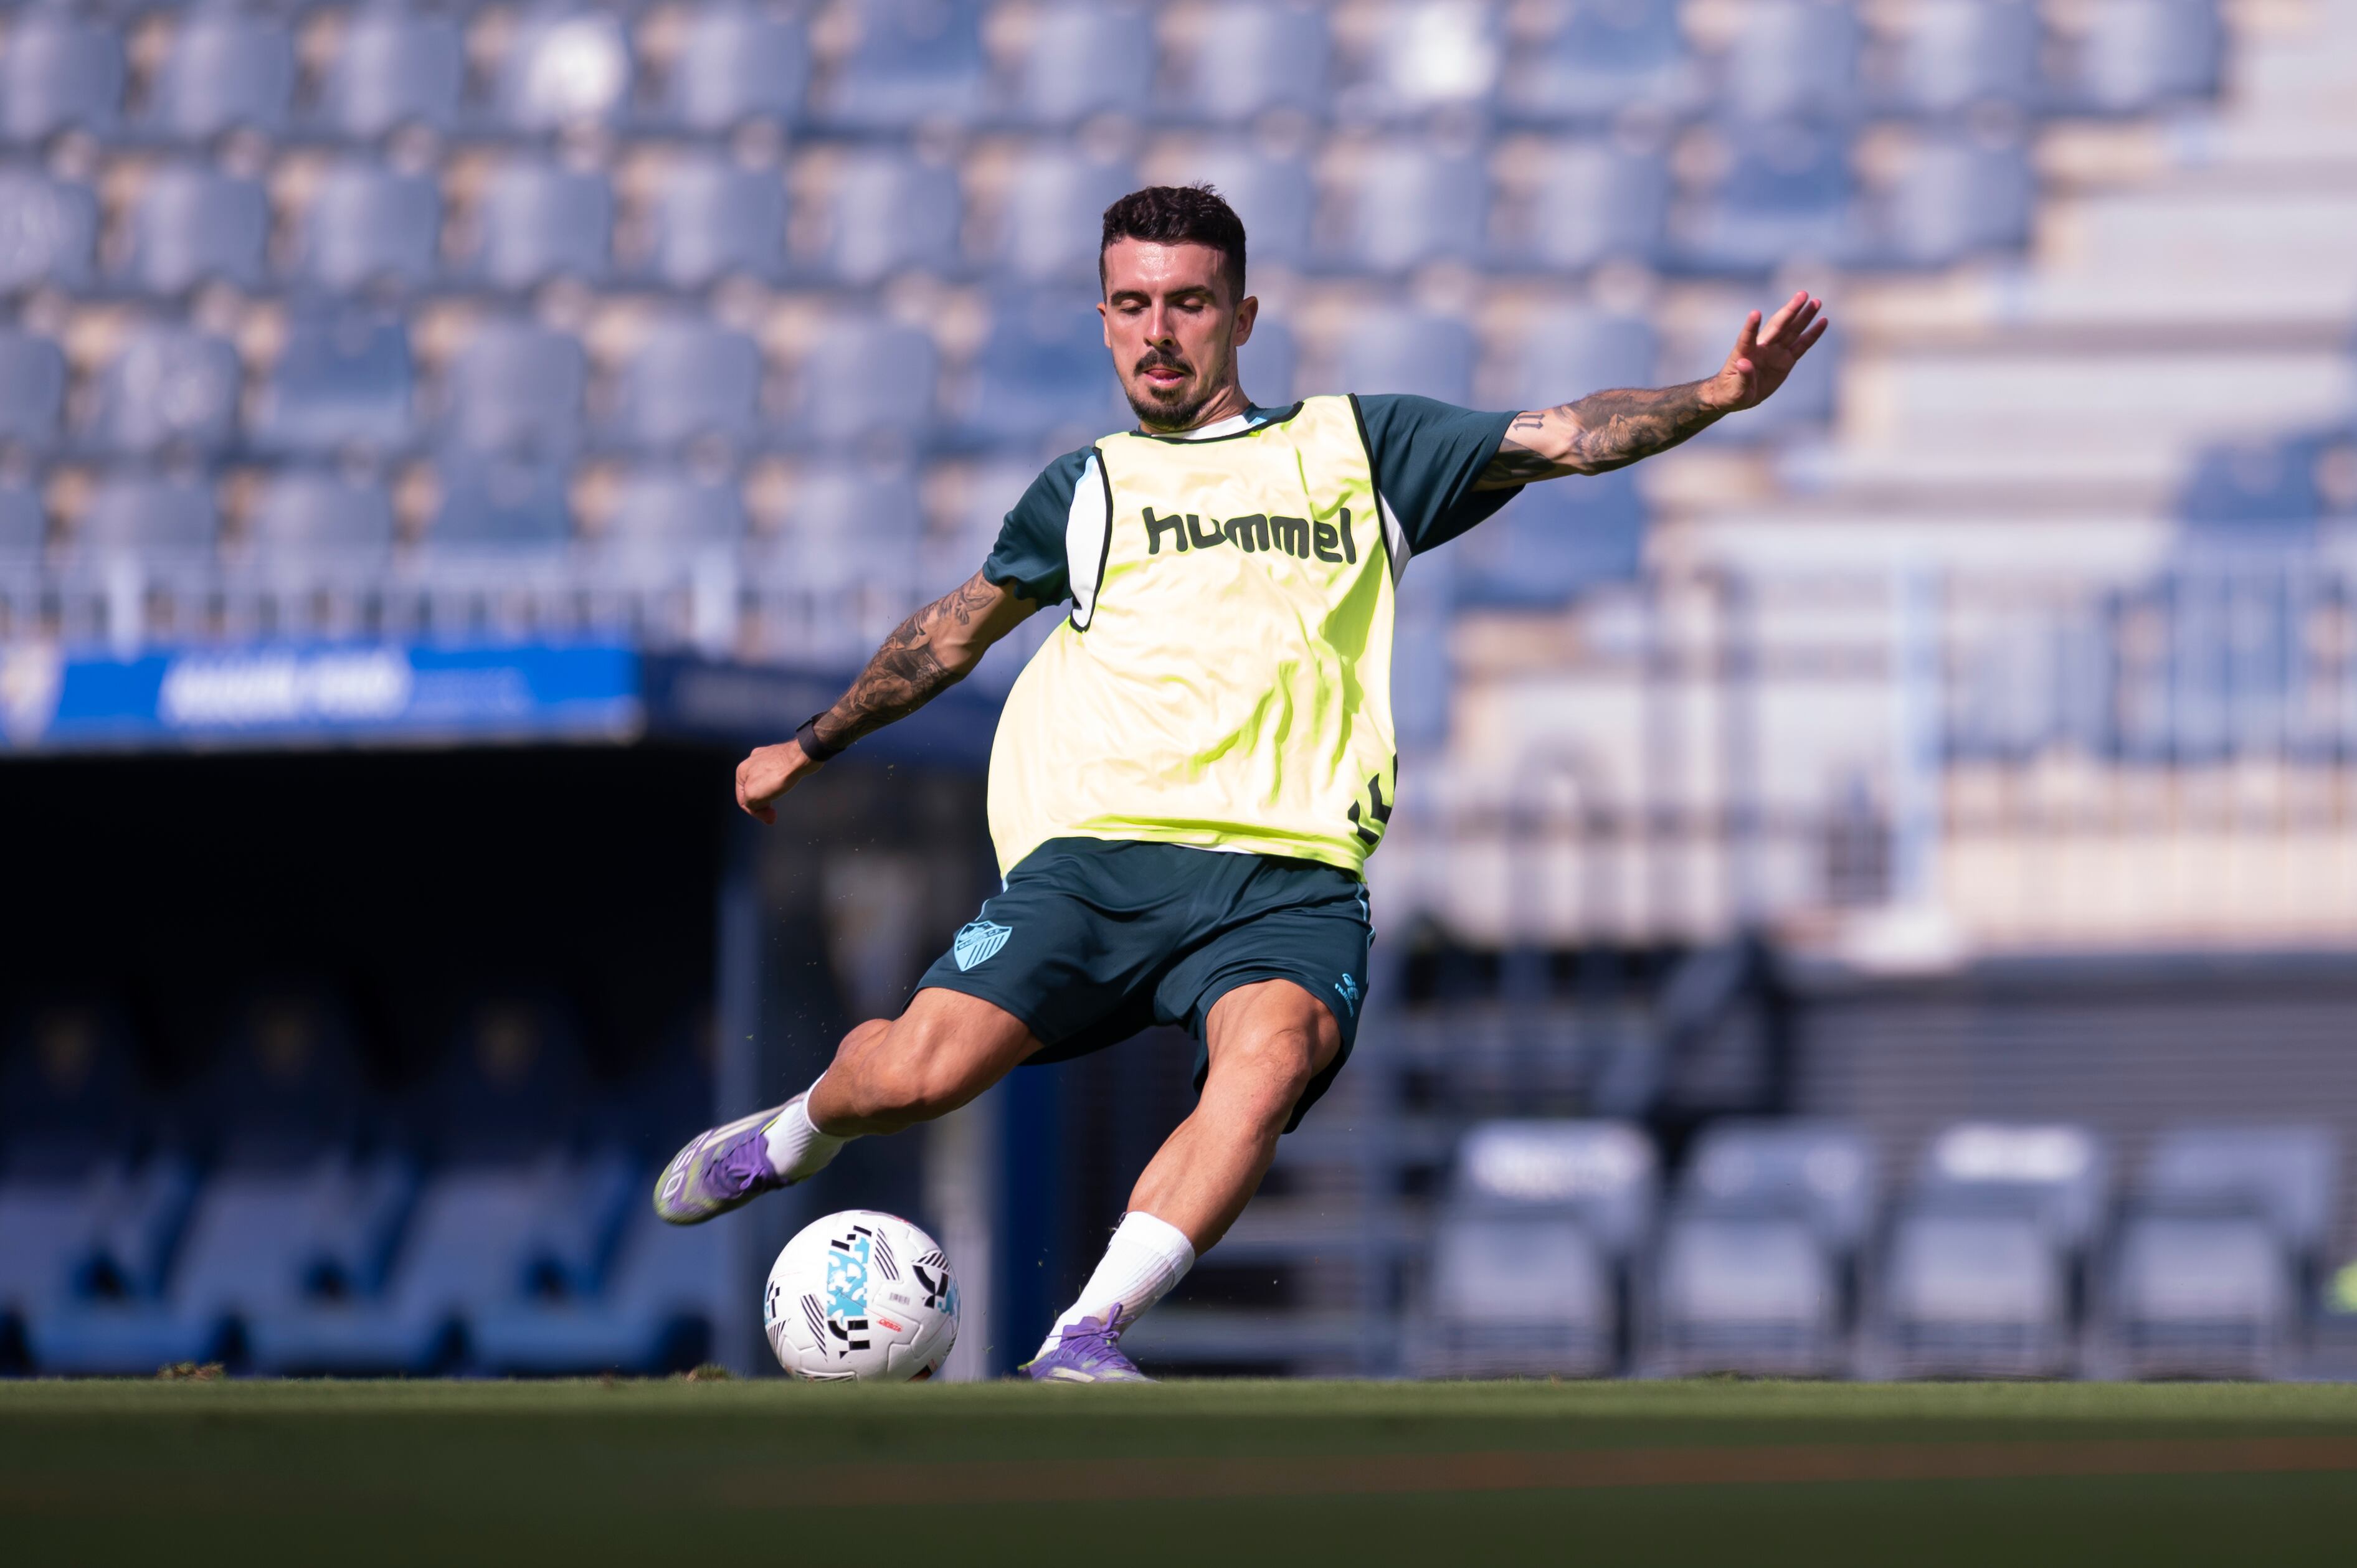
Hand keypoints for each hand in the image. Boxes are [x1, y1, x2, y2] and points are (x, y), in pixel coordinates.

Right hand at [735, 740, 817, 823]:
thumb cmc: (777, 775)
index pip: (743, 799)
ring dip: (771, 794)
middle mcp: (752, 761)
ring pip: (765, 782)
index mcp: (742, 770)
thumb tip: (757, 807)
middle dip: (763, 804)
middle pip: (754, 790)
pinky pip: (777, 774)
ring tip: (780, 795)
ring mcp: (767, 757)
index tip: (769, 817)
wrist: (801, 758)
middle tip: (774, 814)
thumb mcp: (754, 796)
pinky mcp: (781, 756)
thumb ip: (750, 804)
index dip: (755, 812)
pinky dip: (780, 783)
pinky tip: (787, 784)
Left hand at [1701, 291, 1828, 412]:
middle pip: (1777, 326)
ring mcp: (1775, 352)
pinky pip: (1801, 345)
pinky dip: (1812, 334)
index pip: (1747, 338)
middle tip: (1803, 294)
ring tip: (1816, 302)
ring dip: (1803, 316)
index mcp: (1743, 352)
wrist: (1739, 395)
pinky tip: (1822, 321)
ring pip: (1791, 331)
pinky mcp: (1785, 360)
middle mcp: (1761, 347)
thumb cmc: (1730, 391)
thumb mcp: (1735, 390)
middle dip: (1789, 311)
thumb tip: (1744, 363)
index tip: (1755, 314)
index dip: (1751, 327)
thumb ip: (1742, 376)